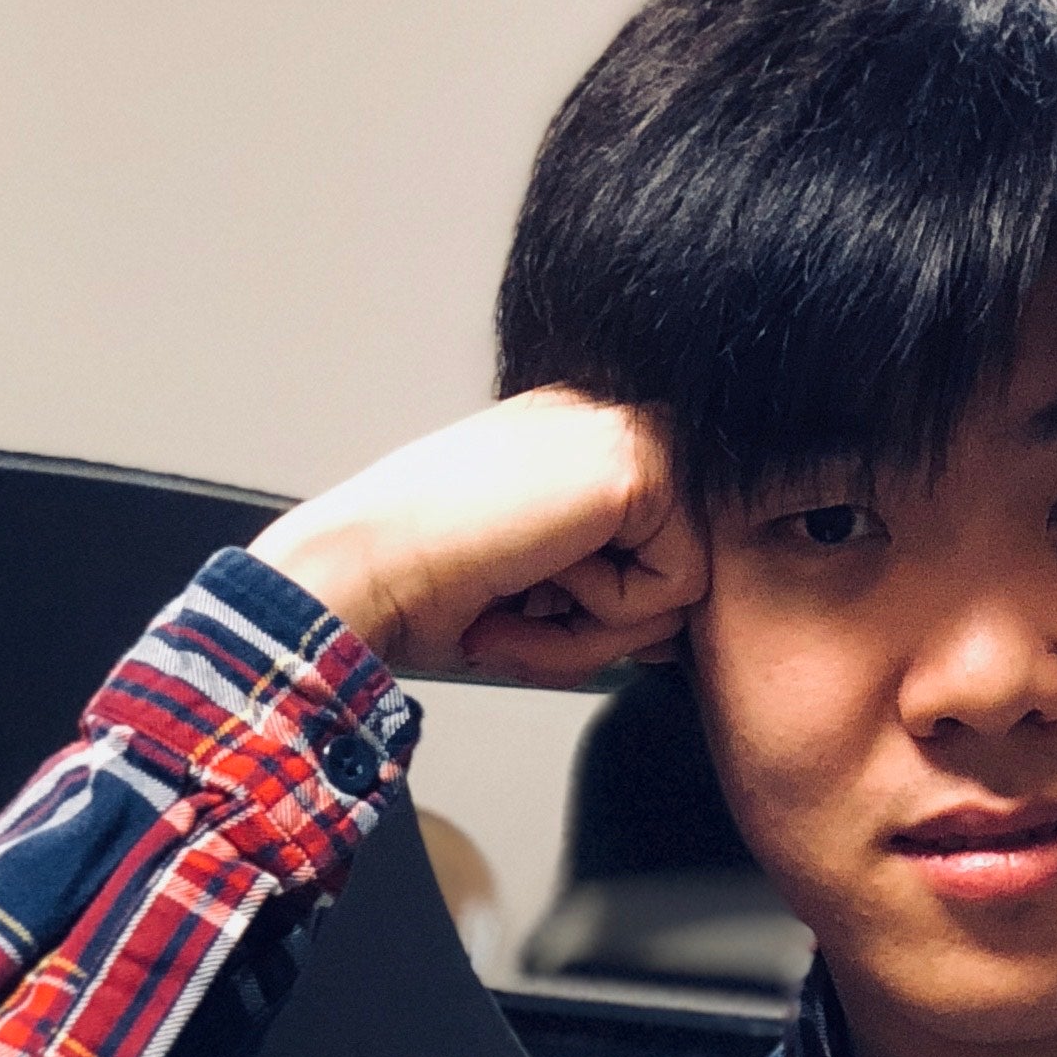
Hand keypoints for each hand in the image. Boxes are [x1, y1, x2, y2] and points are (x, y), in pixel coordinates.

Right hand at [252, 388, 706, 682]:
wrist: (368, 566)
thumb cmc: (427, 586)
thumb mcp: (543, 588)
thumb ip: (617, 591)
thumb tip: (680, 630)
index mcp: (579, 446)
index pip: (661, 551)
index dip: (612, 611)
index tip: (532, 610)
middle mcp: (608, 426)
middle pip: (685, 570)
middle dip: (608, 624)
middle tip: (520, 606)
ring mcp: (626, 433)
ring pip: (687, 584)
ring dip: (601, 624)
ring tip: (524, 589)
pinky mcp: (637, 463)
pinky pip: (679, 587)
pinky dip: (606, 613)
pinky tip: (539, 572)